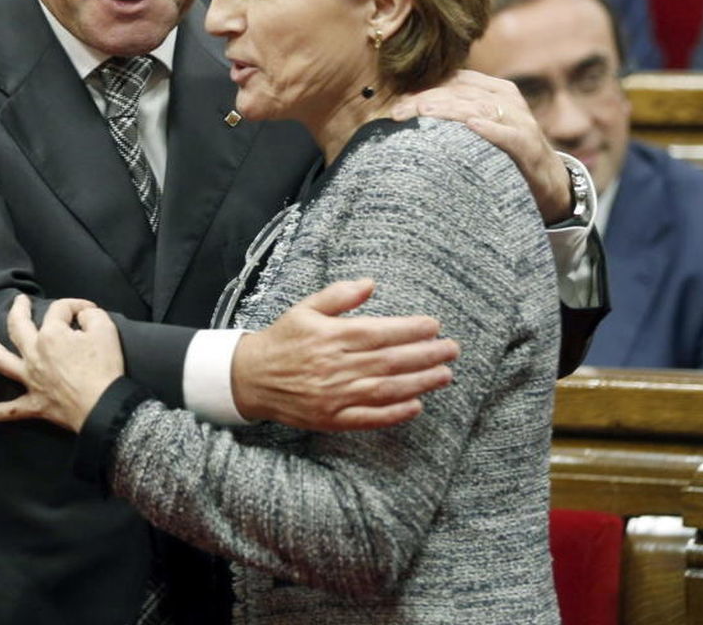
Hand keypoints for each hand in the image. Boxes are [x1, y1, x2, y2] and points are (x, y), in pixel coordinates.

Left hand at [0, 295, 125, 432]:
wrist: (103, 406)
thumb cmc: (104, 368)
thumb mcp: (106, 331)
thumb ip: (92, 315)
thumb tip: (84, 315)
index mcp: (50, 335)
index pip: (59, 310)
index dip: (75, 306)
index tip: (89, 310)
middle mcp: (34, 354)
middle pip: (19, 326)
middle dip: (18, 310)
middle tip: (19, 301)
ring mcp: (31, 379)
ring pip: (1, 361)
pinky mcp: (35, 403)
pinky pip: (14, 409)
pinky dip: (0, 411)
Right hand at [229, 279, 459, 431]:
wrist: (250, 378)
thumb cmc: (282, 340)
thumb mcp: (305, 309)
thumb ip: (338, 296)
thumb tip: (370, 284)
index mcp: (331, 336)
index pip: (380, 332)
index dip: (411, 330)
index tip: (434, 326)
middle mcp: (335, 366)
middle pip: (390, 360)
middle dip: (426, 355)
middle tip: (452, 350)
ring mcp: (334, 395)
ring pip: (386, 389)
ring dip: (419, 383)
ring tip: (444, 375)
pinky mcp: (331, 419)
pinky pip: (368, 418)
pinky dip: (394, 414)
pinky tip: (416, 406)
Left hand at [391, 69, 570, 222]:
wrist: (548, 181)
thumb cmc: (505, 153)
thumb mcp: (482, 127)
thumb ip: (457, 115)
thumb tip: (412, 111)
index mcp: (494, 90)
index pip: (454, 82)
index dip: (424, 89)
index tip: (396, 103)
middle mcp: (507, 100)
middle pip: (461, 93)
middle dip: (427, 100)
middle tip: (398, 112)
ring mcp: (519, 121)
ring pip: (480, 108)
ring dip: (450, 109)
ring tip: (424, 111)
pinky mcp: (529, 145)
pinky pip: (508, 135)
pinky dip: (490, 129)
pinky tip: (472, 125)